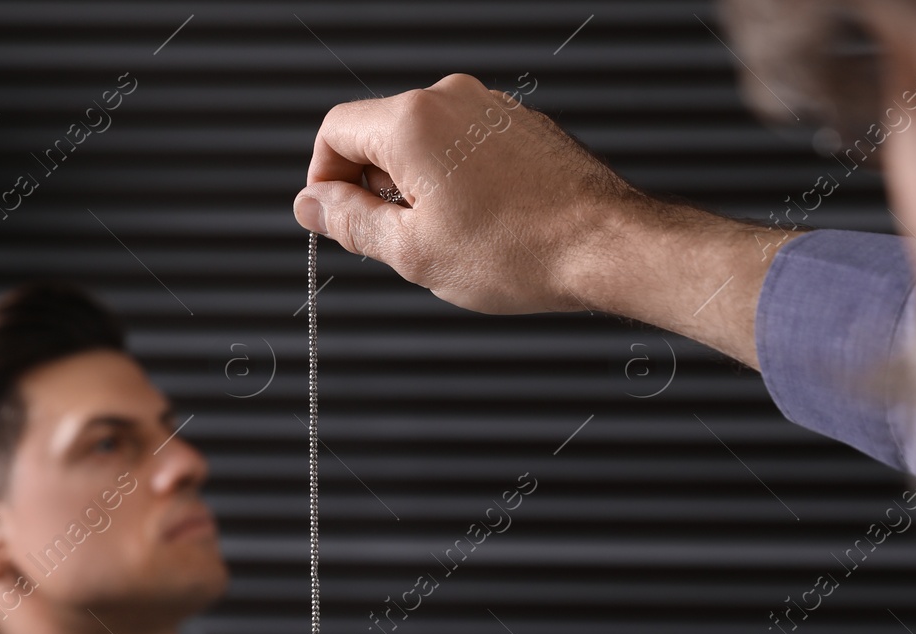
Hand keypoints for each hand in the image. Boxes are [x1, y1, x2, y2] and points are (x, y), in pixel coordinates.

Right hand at [295, 72, 637, 314]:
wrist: (603, 245)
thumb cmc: (518, 251)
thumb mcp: (412, 252)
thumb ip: (350, 222)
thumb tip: (311, 206)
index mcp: (413, 121)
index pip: (334, 131)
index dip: (323, 180)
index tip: (334, 218)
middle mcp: (451, 99)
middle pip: (379, 134)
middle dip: (373, 188)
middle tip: (396, 242)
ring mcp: (489, 108)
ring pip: (424, 143)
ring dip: (417, 189)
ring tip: (448, 238)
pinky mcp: (519, 126)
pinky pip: (465, 147)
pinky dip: (456, 182)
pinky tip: (482, 225)